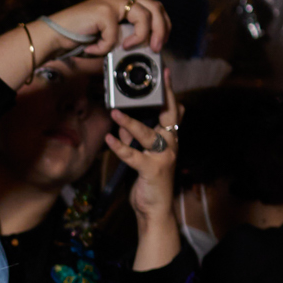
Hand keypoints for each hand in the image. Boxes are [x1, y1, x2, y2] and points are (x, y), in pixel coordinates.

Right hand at [42, 0, 170, 61]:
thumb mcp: (110, 34)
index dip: (162, 24)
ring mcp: (112, 0)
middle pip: (155, 7)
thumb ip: (127, 34)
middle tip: (155, 48)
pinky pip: (116, 34)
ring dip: (140, 37)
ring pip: (143, 17)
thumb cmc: (80, 39)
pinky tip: (93, 49)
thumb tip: (147, 46)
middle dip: (160, 30)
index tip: (159, 42)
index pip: (153, 6)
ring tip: (126, 49)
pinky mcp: (104, 11)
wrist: (53, 36)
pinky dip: (105, 47)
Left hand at [105, 73, 181, 270]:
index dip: (170, 91)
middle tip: (151, 81)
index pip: (173, 110)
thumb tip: (129, 124)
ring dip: (129, 122)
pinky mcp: (152, 170)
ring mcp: (163, 157)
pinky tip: (109, 138)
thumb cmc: (151, 181)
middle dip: (161, 96)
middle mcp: (170, 144)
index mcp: (170, 139)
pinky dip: (120, 147)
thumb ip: (142, 138)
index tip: (166, 72)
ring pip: (146, 134)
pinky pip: (133, 155)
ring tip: (115, 112)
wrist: (155, 210)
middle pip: (168, 115)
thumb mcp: (149, 155)